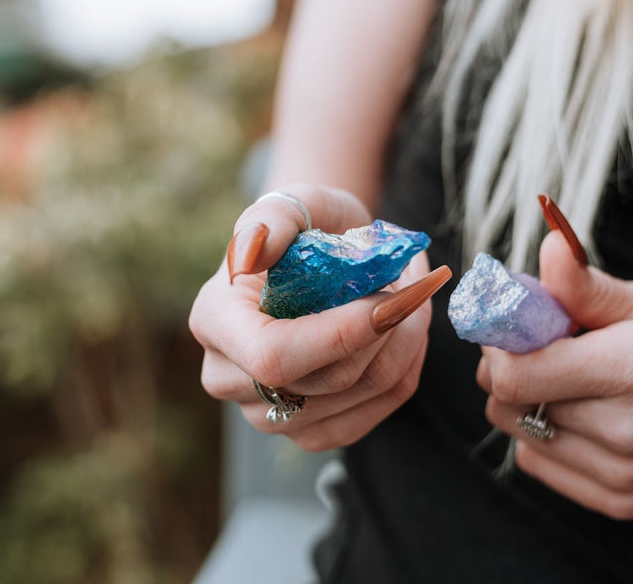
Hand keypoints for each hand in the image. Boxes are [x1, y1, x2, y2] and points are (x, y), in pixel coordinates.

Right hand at [189, 183, 449, 450]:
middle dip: (389, 329)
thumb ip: (272, 219)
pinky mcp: (306, 430)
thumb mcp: (294, 202)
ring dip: (406, 345)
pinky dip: (405, 369)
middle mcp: (228, 377)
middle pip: (327, 380)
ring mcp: (265, 413)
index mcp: (214, 321)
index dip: (341, 335)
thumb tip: (251, 254)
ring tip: (413, 296)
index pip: (273, 356)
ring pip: (360, 397)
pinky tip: (407, 332)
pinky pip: (374, 414)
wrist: (316, 256)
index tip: (394, 295)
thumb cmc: (305, 225)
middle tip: (417, 281)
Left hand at [478, 229, 632, 519]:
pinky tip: (580, 413)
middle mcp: (623, 432)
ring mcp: (621, 475)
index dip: (498, 343)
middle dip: (509, 365)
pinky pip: (539, 464)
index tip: (514, 324)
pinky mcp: (619, 501)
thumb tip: (545, 247)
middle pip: (506, 402)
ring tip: (571, 379)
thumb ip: (588, 286)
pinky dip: (542, 436)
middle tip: (545, 345)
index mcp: (631, 371)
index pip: (514, 373)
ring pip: (516, 433)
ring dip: (524, 401)